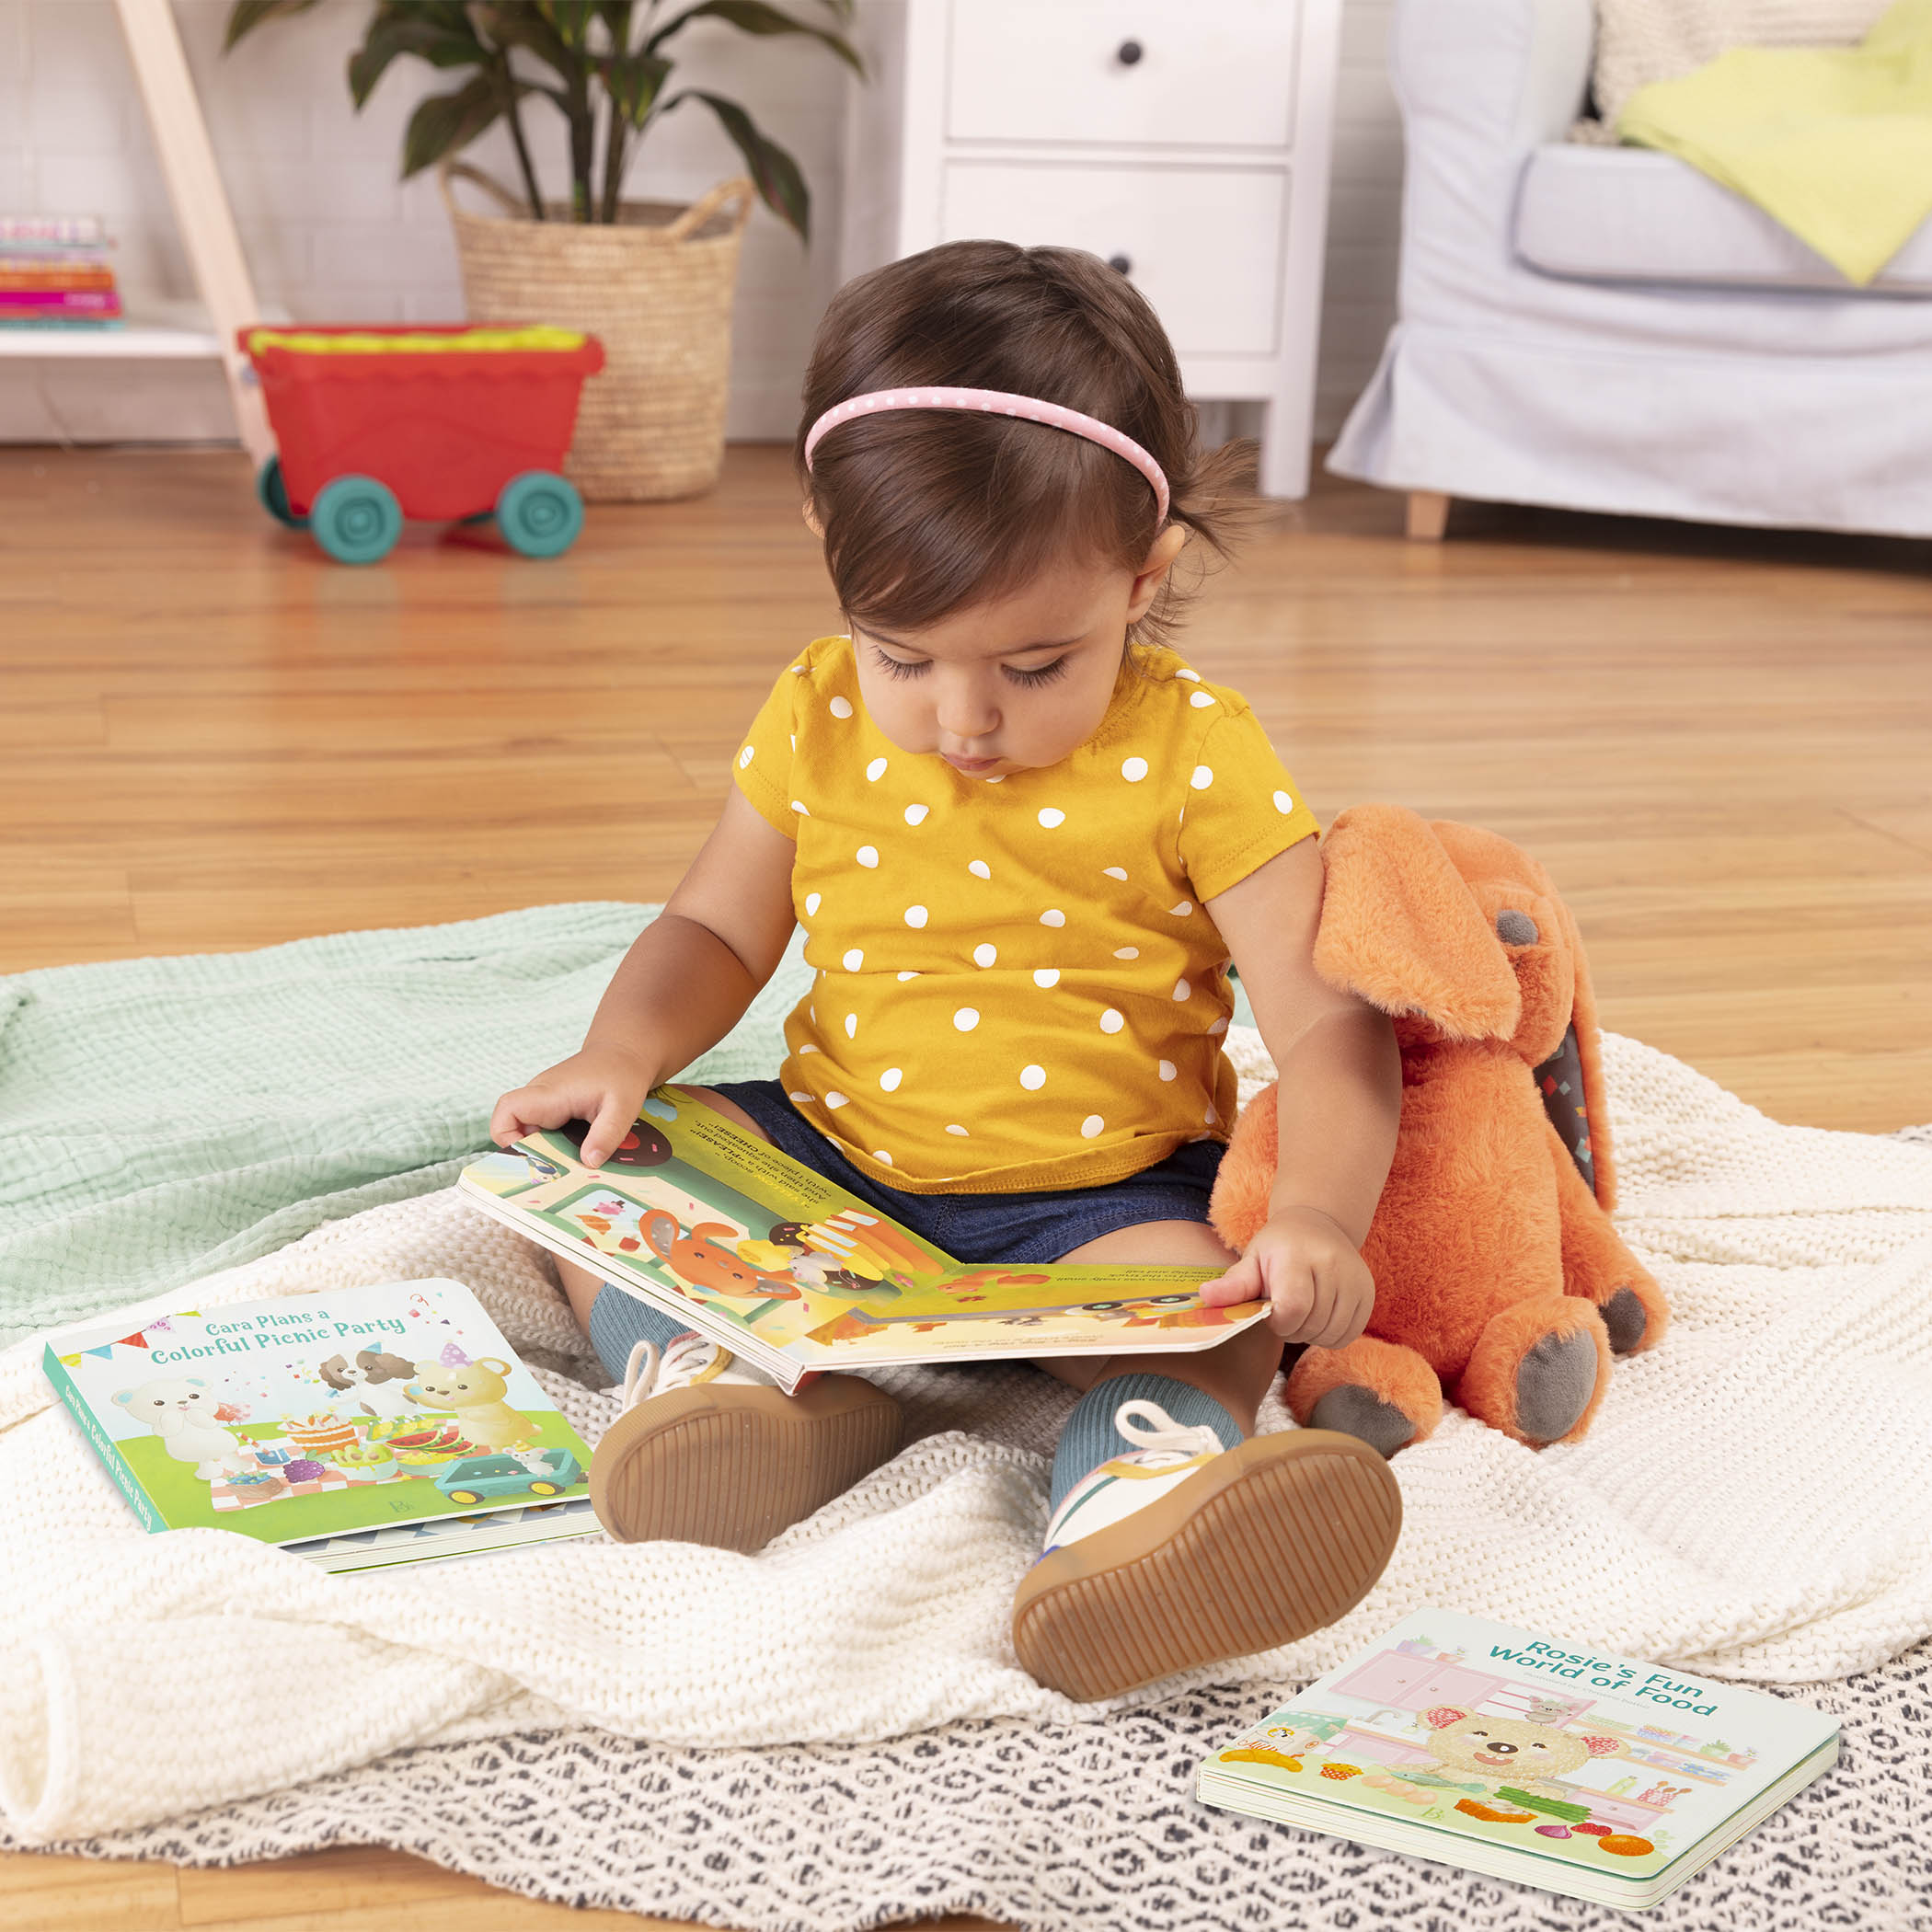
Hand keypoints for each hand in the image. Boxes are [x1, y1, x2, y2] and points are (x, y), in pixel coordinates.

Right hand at [489, 1043, 658, 1170]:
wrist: (623, 1052)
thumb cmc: (622, 1073)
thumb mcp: (623, 1107)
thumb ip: (607, 1135)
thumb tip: (589, 1163)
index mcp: (550, 1093)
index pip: (507, 1110)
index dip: (507, 1137)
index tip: (532, 1156)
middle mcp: (540, 1097)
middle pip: (512, 1128)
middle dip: (529, 1153)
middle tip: (557, 1170)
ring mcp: (543, 1102)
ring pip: (527, 1132)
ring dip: (543, 1151)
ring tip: (570, 1163)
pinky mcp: (551, 1108)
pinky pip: (541, 1131)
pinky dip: (553, 1146)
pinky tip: (576, 1153)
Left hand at [1199, 1207, 1374, 1347]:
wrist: (1318, 1224)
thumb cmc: (1278, 1247)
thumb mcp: (1252, 1259)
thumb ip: (1233, 1284)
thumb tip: (1205, 1297)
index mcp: (1297, 1256)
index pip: (1293, 1307)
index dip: (1278, 1321)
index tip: (1271, 1311)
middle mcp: (1332, 1265)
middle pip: (1311, 1325)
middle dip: (1292, 1329)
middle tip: (1284, 1311)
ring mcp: (1356, 1280)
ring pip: (1331, 1334)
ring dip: (1311, 1333)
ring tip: (1301, 1311)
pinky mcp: (1368, 1294)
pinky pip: (1349, 1335)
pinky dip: (1331, 1335)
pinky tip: (1319, 1316)